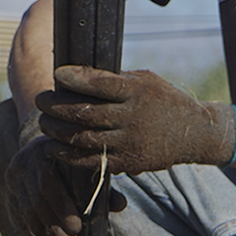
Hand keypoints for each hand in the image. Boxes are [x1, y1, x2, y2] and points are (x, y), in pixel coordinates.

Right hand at [4, 136, 120, 235]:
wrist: (45, 153)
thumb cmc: (75, 163)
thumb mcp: (89, 169)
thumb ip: (103, 187)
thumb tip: (119, 204)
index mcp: (44, 151)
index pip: (47, 183)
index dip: (61, 207)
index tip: (77, 228)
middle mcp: (23, 165)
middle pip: (36, 204)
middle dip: (56, 230)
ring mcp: (13, 183)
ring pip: (27, 217)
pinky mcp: (9, 199)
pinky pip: (20, 224)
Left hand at [38, 65, 235, 175]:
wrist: (194, 133)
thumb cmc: (163, 99)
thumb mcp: (145, 80)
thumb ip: (114, 79)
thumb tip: (75, 73)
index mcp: (137, 92)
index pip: (100, 84)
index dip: (75, 78)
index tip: (57, 74)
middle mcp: (132, 118)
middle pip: (85, 113)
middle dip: (57, 107)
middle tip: (41, 100)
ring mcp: (130, 142)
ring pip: (84, 138)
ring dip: (58, 131)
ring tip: (44, 122)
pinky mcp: (129, 163)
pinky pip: (93, 161)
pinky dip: (70, 155)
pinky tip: (55, 147)